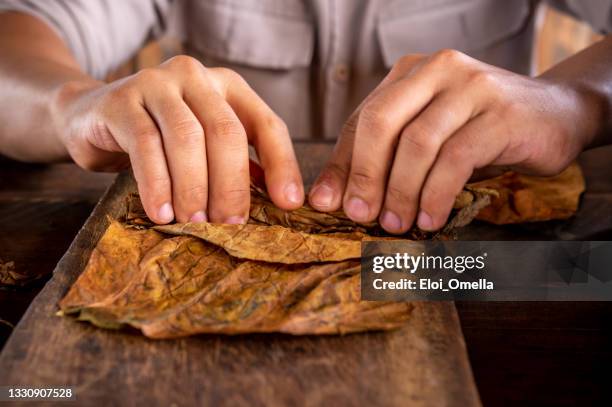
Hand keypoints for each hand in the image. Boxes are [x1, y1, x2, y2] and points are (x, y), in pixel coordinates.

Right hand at [51, 55, 303, 223]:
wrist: (91, 116)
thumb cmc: (160, 138)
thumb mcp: (204, 145)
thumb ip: (237, 163)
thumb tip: (276, 203)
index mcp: (228, 86)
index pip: (267, 124)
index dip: (282, 165)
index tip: (288, 205)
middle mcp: (196, 77)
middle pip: (226, 133)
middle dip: (232, 185)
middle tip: (231, 225)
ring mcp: (156, 83)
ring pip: (186, 139)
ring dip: (194, 188)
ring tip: (196, 223)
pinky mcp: (121, 100)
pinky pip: (145, 145)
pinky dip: (157, 184)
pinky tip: (162, 213)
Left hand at [309, 49, 597, 232]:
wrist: (555, 114)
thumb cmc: (480, 131)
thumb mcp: (427, 140)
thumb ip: (380, 161)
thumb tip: (328, 200)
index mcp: (409, 73)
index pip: (362, 119)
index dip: (343, 165)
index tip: (330, 205)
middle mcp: (437, 70)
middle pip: (381, 122)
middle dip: (365, 175)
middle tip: (361, 216)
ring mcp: (471, 87)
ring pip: (418, 142)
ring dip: (402, 191)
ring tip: (397, 225)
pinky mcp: (501, 113)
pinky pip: (456, 158)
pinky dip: (437, 194)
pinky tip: (431, 218)